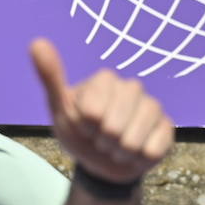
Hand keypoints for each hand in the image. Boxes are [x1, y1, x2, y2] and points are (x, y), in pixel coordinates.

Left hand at [30, 39, 173, 184]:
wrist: (101, 162)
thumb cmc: (78, 131)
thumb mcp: (58, 107)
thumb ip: (50, 77)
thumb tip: (36, 42)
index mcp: (104, 80)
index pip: (92, 112)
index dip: (85, 125)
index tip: (82, 123)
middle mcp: (132, 87)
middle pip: (113, 127)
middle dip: (101, 141)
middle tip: (99, 137)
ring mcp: (152, 107)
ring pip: (133, 141)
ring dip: (117, 152)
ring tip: (114, 146)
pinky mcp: (168, 128)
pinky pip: (152, 151)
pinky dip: (137, 159)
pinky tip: (134, 153)